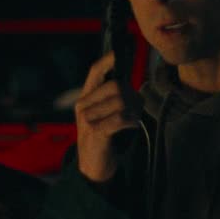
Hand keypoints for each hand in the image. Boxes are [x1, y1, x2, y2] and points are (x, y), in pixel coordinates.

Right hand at [73, 51, 142, 182]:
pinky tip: (132, 127)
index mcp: (86, 99)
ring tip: (133, 121)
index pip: (96, 71)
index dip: (109, 60)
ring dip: (134, 111)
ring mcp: (87, 118)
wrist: (93, 168)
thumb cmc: (104, 140)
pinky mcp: (96, 132)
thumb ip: (114, 100)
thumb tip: (132, 87)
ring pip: (121, 101)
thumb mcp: (106, 116)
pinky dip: (132, 122)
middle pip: (116, 86)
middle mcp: (83, 105)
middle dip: (133, 97)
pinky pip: (121, 118)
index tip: (121, 50)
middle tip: (136, 111)